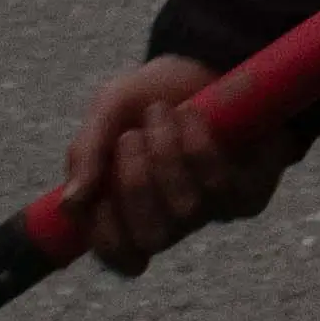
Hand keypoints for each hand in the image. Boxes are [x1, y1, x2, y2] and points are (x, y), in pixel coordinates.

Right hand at [59, 55, 303, 278]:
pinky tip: (191, 115)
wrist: (205, 62)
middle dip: (134, 183)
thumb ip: (84, 153)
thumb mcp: (107, 111)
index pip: (120, 257)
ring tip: (161, 113)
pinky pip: (221, 186)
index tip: (97, 196)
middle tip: (131, 137)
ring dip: (166, 153)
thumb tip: (71, 203)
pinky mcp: (248, 195)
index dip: (106, 237)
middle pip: (153, 237)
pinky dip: (199, 145)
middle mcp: (173, 220)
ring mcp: (212, 212)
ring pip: (186, 209)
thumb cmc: (149, 96)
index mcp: (132, 212)